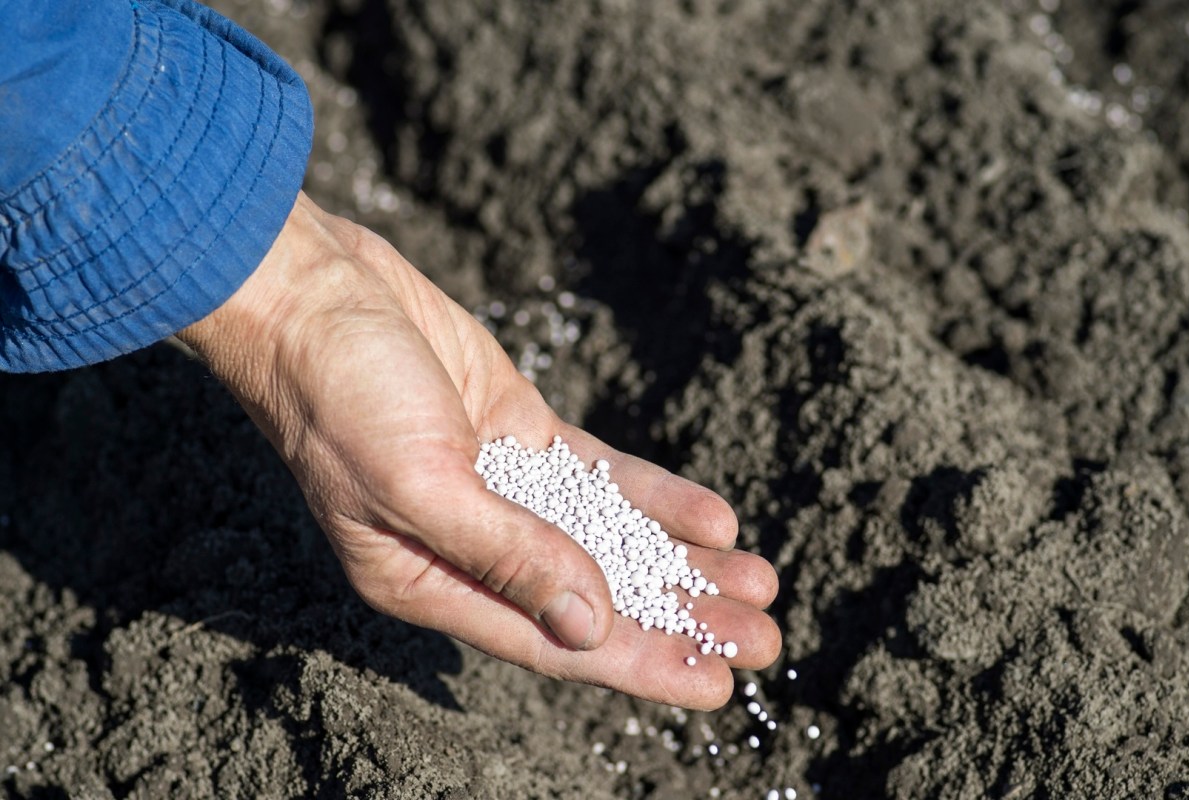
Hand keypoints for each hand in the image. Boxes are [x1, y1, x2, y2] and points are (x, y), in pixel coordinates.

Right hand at [177, 193, 780, 708]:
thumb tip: (590, 624)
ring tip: (761, 586)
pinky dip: (655, 498)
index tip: (715, 684)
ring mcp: (501, 486)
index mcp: (427, 582)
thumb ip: (506, 554)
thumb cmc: (338, 395)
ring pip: (609, 540)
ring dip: (682, 564)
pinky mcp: (519, 430)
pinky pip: (602, 476)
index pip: (552, 641)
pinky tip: (716, 519)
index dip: (639, 664)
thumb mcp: (420, 483)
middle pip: (595, 597)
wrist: (309, 291)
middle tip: (765, 642)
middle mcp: (470, 546)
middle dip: (681, 620)